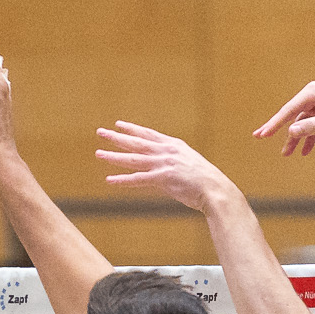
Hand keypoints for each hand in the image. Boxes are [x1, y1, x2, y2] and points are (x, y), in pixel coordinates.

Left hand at [94, 121, 235, 211]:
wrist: (216, 189)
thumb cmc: (205, 180)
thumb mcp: (190, 162)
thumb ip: (175, 160)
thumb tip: (166, 164)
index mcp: (174, 145)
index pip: (148, 134)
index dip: (132, 129)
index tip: (119, 124)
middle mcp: (167, 151)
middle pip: (137, 142)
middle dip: (117, 137)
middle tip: (100, 132)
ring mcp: (164, 164)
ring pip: (133, 159)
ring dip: (114, 156)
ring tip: (98, 153)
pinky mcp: (163, 178)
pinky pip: (138, 179)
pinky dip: (123, 180)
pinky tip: (110, 180)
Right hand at [252, 82, 314, 157]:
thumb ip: (310, 127)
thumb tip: (291, 132)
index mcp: (313, 91)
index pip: (289, 110)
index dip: (274, 123)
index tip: (262, 134)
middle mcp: (314, 95)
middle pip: (291, 115)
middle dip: (278, 129)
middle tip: (259, 137)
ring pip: (302, 123)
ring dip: (295, 138)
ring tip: (287, 154)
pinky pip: (313, 126)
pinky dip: (309, 138)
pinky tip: (305, 152)